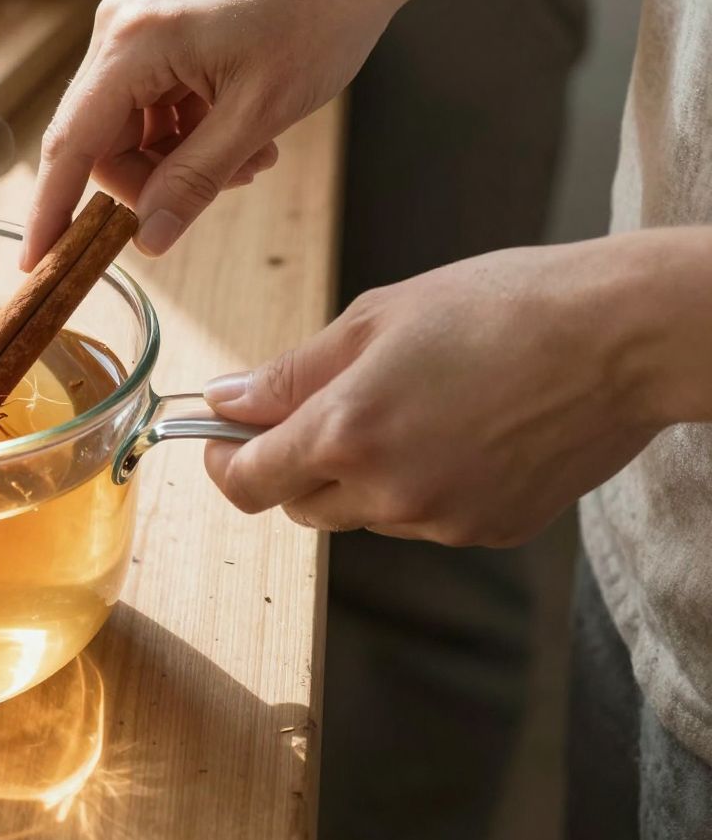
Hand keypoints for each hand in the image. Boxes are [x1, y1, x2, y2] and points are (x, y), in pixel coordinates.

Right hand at [24, 0, 405, 263]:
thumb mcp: (258, 114)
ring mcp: (135, 27)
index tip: (37, 265)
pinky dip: (189, 131)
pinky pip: (150, 105)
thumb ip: (195, 179)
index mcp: (133, 44)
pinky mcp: (156, 30)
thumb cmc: (315, 21)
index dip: (51, 211)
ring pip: (131, 129)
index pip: (71, 144)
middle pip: (102, 142)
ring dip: (183, 158)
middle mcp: (118, 30)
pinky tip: (241, 128)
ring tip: (252, 154)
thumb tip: (150, 238)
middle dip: (158, 180)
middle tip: (230, 183)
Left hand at [200, 241, 666, 547]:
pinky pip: (423, 519)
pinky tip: (460, 428)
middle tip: (324, 404)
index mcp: (346, 433)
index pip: (247, 482)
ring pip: (363, 514)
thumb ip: (291, 373)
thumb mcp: (375, 318)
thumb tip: (225, 401)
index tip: (223, 435)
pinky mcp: (487, 532)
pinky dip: (420, 483)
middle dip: (292, 462)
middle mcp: (387, 494)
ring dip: (361, 474)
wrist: (617, 339)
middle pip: (299, 504)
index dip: (223, 459)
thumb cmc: (499, 307)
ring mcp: (441, 521)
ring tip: (415, 402)